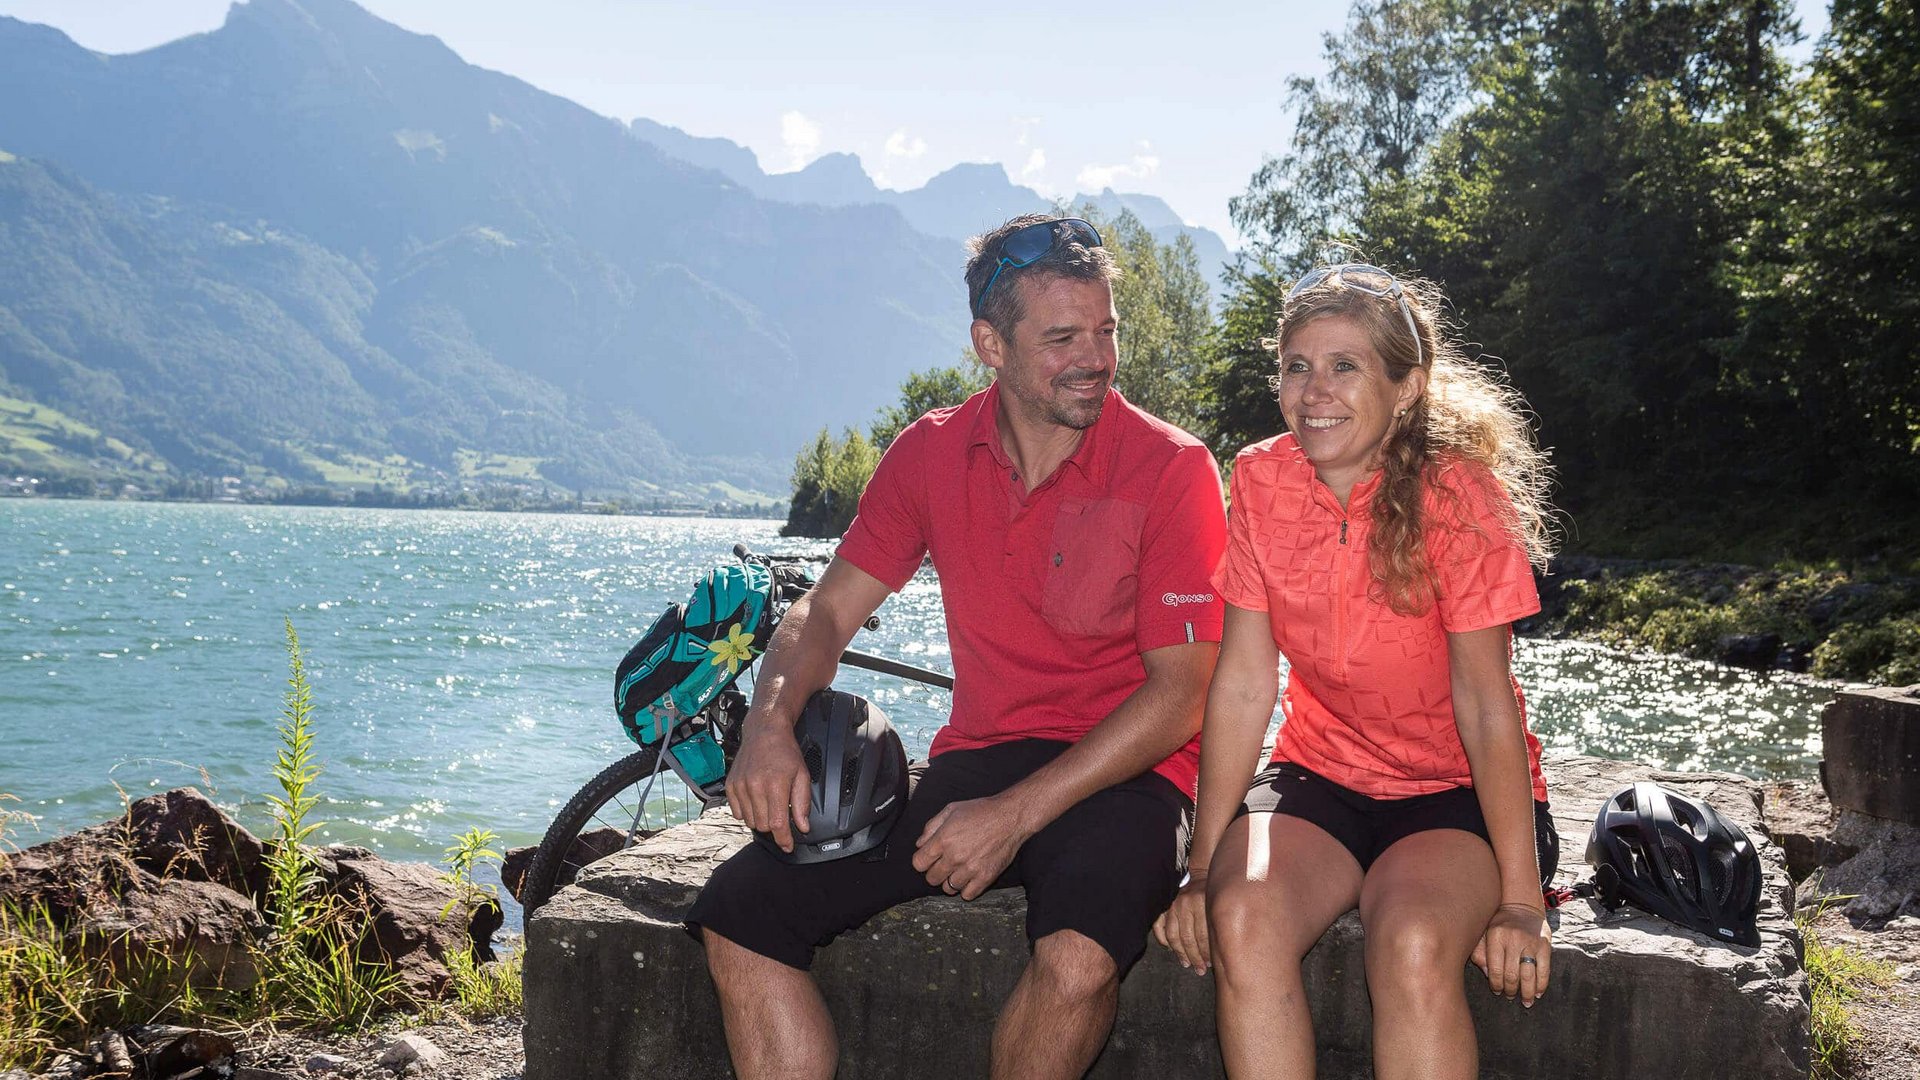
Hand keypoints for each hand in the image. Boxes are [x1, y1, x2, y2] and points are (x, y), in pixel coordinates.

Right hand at [725, 715, 810, 852]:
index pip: (777, 824)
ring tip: (769, 803)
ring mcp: (740, 786)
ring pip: (750, 821)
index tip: (788, 846)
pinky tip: (756, 800)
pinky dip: (748, 812)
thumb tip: (803, 826)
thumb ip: (802, 803)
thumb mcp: (802, 775)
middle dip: (774, 825)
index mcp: (775, 785)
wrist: (764, 732)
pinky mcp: (730, 786)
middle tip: (781, 812)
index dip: (784, 839)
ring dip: (761, 819)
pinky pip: (737, 813)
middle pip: (763, 826)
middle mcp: (754, 787)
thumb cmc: (785, 752)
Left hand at [911, 795, 1031, 899]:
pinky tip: (969, 878)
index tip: (929, 858)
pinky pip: (967, 895)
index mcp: (943, 839)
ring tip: (958, 870)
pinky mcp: (985, 877)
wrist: (1010, 817)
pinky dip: (966, 889)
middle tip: (944, 864)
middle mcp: (954, 856)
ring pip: (948, 889)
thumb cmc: (981, 811)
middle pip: (931, 879)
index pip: (919, 863)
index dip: (922, 861)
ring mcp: (970, 869)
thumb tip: (920, 844)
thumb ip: (931, 827)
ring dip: (950, 881)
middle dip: (935, 872)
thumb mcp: (951, 810)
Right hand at [1152, 868, 1211, 973]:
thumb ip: (1219, 924)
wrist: (1204, 872)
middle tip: (1200, 969)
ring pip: (1173, 935)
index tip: (1211, 964)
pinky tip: (1170, 949)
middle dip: (1194, 957)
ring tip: (1187, 963)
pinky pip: (1159, 926)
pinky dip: (1163, 939)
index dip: (1206, 953)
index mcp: (1201, 902)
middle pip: (1188, 938)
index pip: (1203, 936)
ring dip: (1180, 953)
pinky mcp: (1164, 904)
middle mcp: (1185, 903)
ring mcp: (1172, 903)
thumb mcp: (1221, 905)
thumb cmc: (1216, 893)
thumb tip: (1220, 952)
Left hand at [1472, 902, 1550, 1006]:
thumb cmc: (1499, 924)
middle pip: (1512, 975)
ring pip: (1528, 976)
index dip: (1496, 984)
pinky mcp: (1545, 946)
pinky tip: (1537, 993)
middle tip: (1509, 996)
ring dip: (1526, 992)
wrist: (1521, 906)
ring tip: (1525, 1001)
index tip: (1497, 991)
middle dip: (1510, 990)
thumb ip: (1480, 953)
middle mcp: (1514, 940)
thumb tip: (1487, 975)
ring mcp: (1531, 943)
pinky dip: (1541, 985)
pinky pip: (1544, 971)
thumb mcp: (1483, 933)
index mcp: (1495, 937)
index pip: (1495, 969)